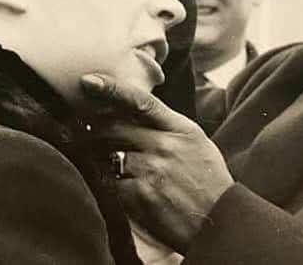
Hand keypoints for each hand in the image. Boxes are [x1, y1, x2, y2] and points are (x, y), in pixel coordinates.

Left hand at [82, 73, 233, 252]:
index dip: (112, 88)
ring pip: (108, 156)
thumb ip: (167, 127)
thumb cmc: (208, 181)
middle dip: (94, 129)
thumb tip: (133, 113)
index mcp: (180, 128)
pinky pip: (111, 184)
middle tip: (81, 131)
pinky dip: (109, 186)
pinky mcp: (141, 196)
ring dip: (100, 160)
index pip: (141, 101)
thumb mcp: (196, 143)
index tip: (89, 81)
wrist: (220, 221)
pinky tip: (118, 190)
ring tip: (103, 165)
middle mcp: (165, 145)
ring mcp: (152, 170)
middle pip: (114, 127)